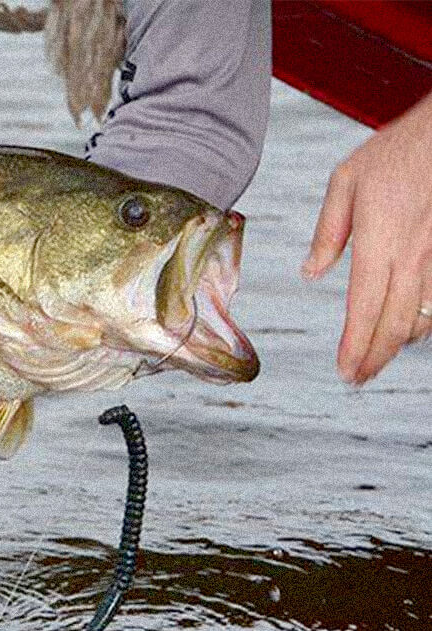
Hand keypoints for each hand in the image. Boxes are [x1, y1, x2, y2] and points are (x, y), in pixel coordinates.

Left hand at [302, 92, 431, 384]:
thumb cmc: (397, 151)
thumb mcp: (346, 180)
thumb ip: (327, 232)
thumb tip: (311, 272)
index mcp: (378, 242)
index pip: (363, 307)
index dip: (355, 345)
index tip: (344, 369)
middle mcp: (412, 256)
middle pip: (396, 324)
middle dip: (376, 357)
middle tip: (357, 379)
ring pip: (425, 317)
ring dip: (400, 344)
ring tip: (376, 360)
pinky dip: (426, 321)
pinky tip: (410, 329)